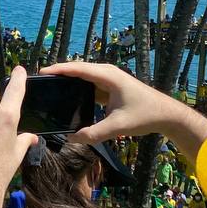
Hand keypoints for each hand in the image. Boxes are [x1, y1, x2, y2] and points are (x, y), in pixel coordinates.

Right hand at [42, 61, 206, 159]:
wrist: (166, 114)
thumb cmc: (145, 115)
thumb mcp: (117, 127)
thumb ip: (93, 134)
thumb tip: (71, 139)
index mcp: (108, 76)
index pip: (78, 68)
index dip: (59, 69)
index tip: (42, 72)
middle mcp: (107, 73)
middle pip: (77, 70)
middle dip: (59, 74)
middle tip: (40, 81)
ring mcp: (108, 79)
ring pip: (82, 77)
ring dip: (67, 81)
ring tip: (49, 88)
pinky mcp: (110, 87)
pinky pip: (88, 84)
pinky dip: (77, 88)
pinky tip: (67, 98)